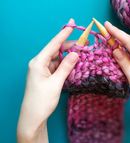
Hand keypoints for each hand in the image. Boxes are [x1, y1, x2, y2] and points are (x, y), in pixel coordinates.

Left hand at [17, 19, 78, 138]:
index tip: (72, 24)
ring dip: (69, 55)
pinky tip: (75, 63)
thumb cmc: (42, 101)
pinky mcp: (46, 76)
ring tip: (82, 52)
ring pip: (58, 58)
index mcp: (38, 62)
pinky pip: (57, 66)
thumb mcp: (56, 83)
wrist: (33, 118)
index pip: (53, 44)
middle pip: (56, 50)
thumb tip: (76, 53)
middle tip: (84, 43)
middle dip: (69, 45)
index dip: (63, 34)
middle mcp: (39, 63)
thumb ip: (66, 67)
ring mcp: (42, 70)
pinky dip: (66, 64)